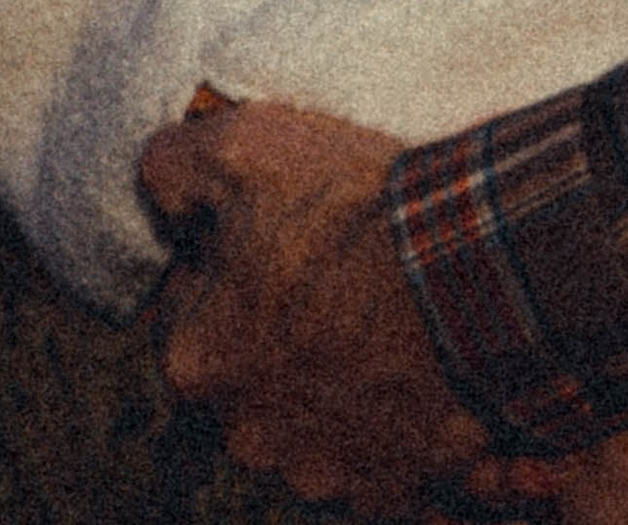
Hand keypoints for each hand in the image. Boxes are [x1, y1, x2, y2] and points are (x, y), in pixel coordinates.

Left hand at [139, 99, 563, 516]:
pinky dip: (383, 416)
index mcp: (194, 363)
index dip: (226, 261)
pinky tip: (406, 363)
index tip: (272, 231)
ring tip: (375, 313)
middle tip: (327, 270)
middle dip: (272, 327)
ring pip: (304, 414)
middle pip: (244, 369)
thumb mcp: (245, 146)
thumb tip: (156, 180)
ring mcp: (319, 466)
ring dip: (326, 375)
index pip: (186, 307)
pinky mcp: (387, 482)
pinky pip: (370, 452)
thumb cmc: (353, 211)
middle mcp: (244, 433)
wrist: (471, 267)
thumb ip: (174, 165)